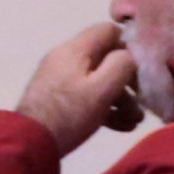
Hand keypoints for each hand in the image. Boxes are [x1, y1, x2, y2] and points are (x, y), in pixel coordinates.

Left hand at [13, 23, 140, 153]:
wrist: (29, 142)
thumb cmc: (70, 113)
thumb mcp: (102, 88)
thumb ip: (121, 64)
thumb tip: (130, 54)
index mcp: (74, 49)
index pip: (108, 31)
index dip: (129, 45)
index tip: (143, 66)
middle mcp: (65, 59)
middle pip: (105, 60)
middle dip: (127, 81)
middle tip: (143, 101)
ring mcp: (59, 79)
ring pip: (98, 81)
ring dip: (120, 100)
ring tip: (135, 121)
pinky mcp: (56, 98)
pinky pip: (86, 96)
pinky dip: (104, 108)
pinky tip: (122, 127)